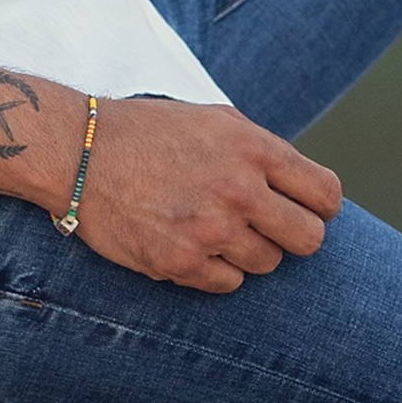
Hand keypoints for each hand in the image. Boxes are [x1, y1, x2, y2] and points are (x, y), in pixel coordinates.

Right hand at [71, 97, 342, 293]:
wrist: (76, 149)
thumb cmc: (146, 131)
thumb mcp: (211, 119)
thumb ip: (260, 150)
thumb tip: (304, 187)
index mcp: (249, 146)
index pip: (325, 194)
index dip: (319, 206)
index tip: (303, 207)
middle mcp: (237, 188)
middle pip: (309, 239)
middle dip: (291, 234)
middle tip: (264, 225)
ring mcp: (210, 229)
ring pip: (268, 264)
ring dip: (246, 249)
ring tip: (209, 224)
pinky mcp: (182, 263)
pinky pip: (228, 283)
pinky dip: (214, 267)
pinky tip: (186, 240)